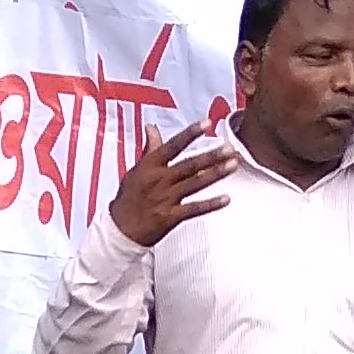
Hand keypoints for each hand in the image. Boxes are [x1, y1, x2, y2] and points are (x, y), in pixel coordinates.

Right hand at [106, 108, 241, 244]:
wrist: (120, 229)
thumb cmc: (128, 199)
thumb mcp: (136, 170)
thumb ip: (149, 149)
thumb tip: (151, 128)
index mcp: (150, 166)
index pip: (173, 146)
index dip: (190, 134)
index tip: (207, 123)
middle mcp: (159, 180)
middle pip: (190, 165)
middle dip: (212, 156)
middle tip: (230, 148)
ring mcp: (166, 199)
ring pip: (195, 184)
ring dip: (216, 174)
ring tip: (233, 165)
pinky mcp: (171, 217)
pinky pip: (195, 209)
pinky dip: (211, 204)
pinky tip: (226, 199)